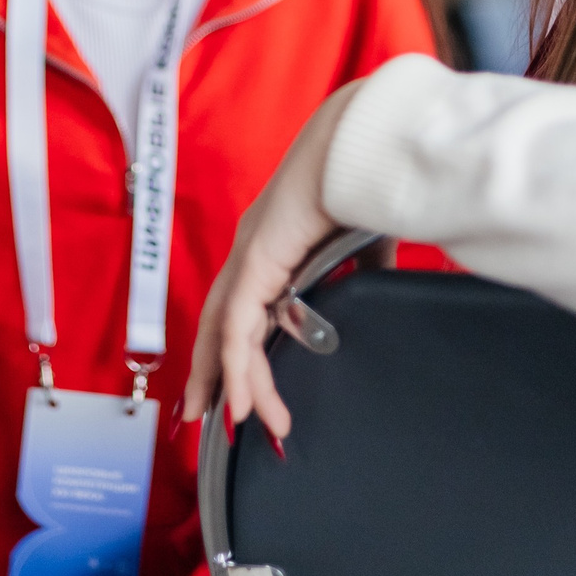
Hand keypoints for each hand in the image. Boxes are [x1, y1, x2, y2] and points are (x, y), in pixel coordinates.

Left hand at [181, 86, 356, 442]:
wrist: (361, 148)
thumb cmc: (363, 180)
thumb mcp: (363, 241)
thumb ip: (362, 270)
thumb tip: (374, 288)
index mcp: (270, 242)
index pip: (240, 304)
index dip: (232, 345)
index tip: (232, 381)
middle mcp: (249, 250)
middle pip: (217, 325)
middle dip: (208, 374)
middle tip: (201, 417)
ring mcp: (248, 257)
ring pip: (226, 336)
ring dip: (232, 386)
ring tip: (241, 426)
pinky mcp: (256, 264)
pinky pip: (238, 330)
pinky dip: (237, 371)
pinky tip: (242, 404)